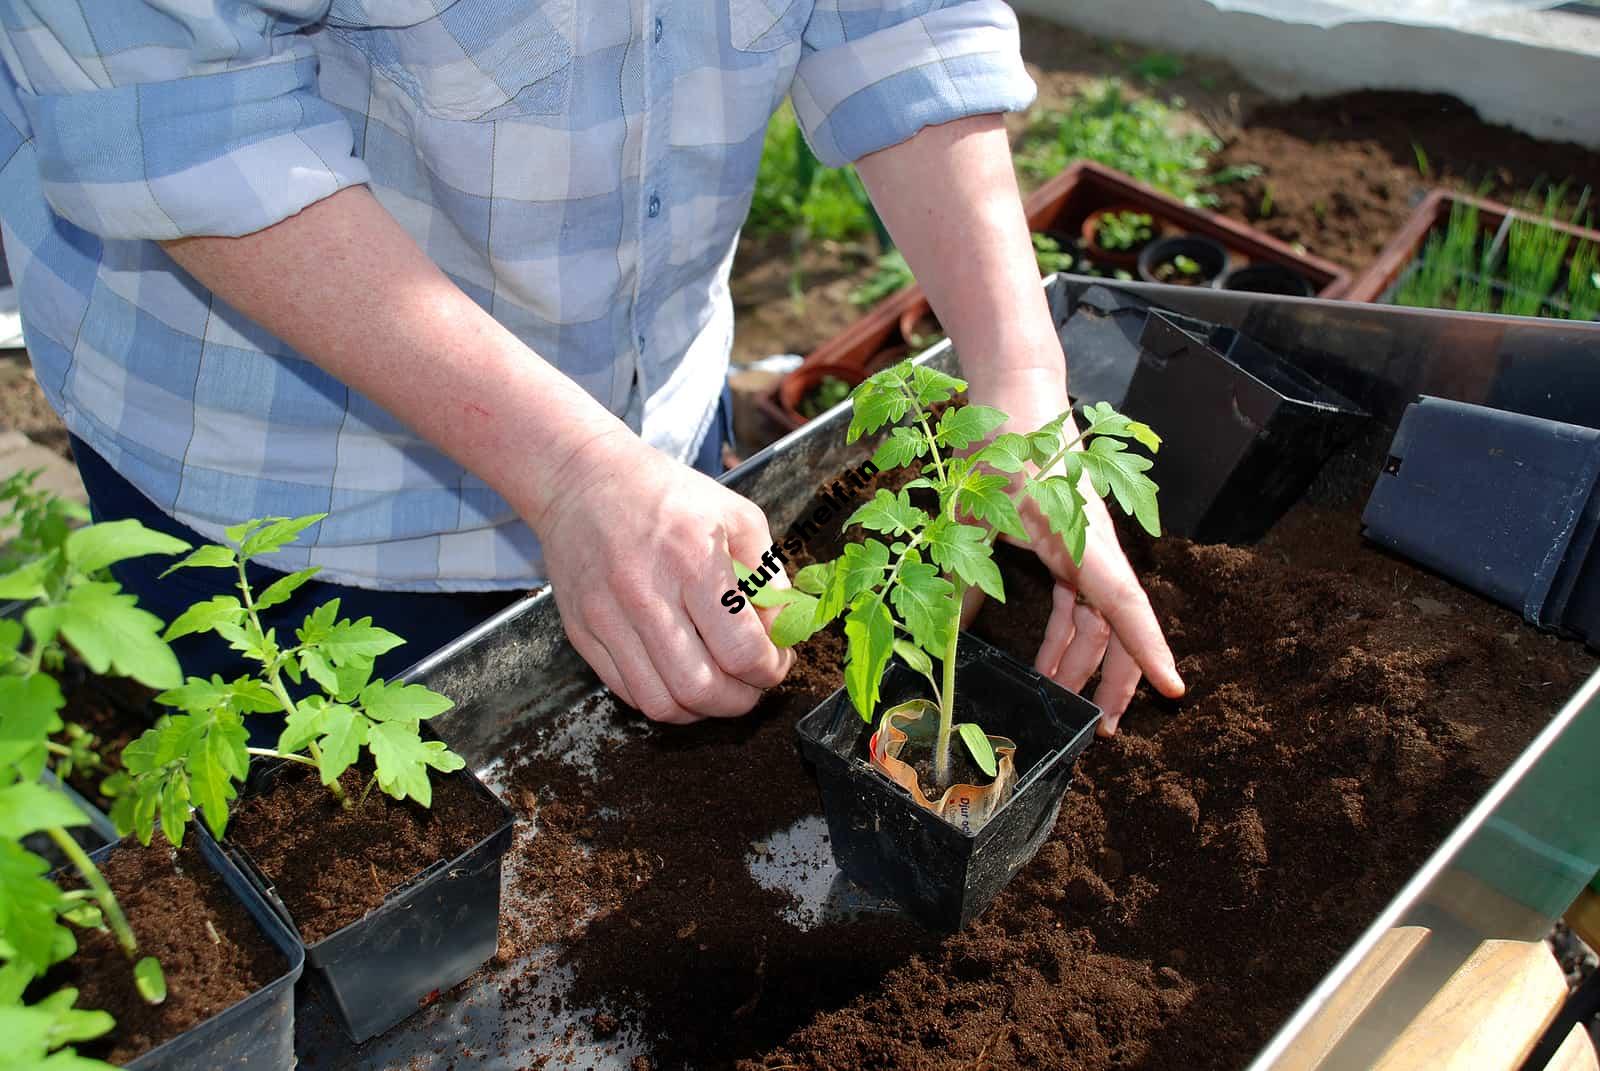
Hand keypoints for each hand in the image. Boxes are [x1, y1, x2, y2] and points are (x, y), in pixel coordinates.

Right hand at [529, 430, 793, 723]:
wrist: (583, 480)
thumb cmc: (668, 495)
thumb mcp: (736, 516)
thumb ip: (769, 577)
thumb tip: (785, 631)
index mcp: (693, 560)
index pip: (741, 650)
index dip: (770, 670)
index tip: (777, 661)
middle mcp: (646, 594)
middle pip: (701, 689)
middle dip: (741, 700)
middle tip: (753, 682)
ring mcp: (608, 618)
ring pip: (663, 704)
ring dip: (703, 710)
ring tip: (720, 686)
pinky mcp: (583, 634)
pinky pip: (629, 693)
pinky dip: (664, 699)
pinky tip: (681, 677)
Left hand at [965, 371, 1184, 733]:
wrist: (1015, 394)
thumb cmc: (1002, 442)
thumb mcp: (970, 512)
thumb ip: (961, 575)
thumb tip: (947, 637)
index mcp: (1082, 538)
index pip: (1124, 605)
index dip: (1149, 650)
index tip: (1175, 691)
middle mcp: (1094, 548)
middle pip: (1116, 625)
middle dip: (1113, 679)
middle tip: (1098, 730)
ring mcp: (1084, 548)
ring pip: (1096, 619)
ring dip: (1080, 662)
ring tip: (1060, 702)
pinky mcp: (1069, 546)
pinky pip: (1076, 602)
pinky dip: (1063, 635)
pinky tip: (1042, 663)